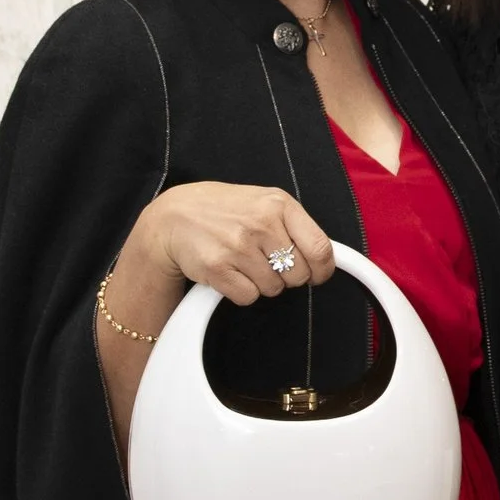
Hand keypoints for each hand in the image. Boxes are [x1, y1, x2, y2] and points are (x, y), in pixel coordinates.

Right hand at [135, 182, 336, 306]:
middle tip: (266, 263)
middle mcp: (261, 223)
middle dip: (286, 276)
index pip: (320, 249)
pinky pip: (249, 297)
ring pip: (273, 289)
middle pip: (298, 275)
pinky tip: (230, 272)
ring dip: (261, 283)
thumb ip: (294, 225)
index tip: (316, 275)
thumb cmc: (224, 211)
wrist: (174, 216)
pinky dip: (241, 291)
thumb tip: (325, 259)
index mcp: (279, 204)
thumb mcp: (263, 202)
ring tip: (243, 263)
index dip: (322, 270)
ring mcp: (238, 246)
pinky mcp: (218, 268)